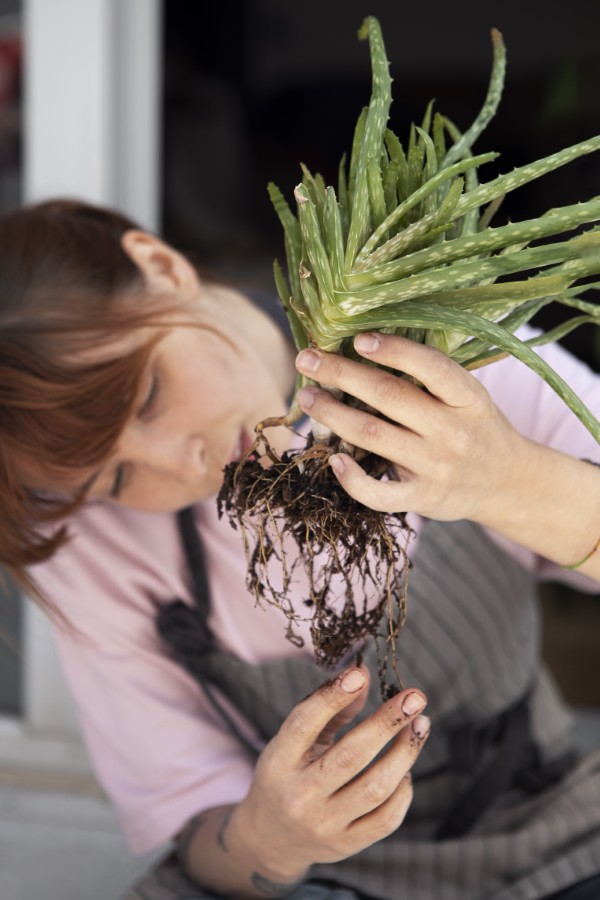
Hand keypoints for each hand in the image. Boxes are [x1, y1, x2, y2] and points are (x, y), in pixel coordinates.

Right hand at [229, 665, 428, 882]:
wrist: (271, 837)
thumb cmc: (288, 774)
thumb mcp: (295, 741)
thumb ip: (329, 709)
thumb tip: (364, 674)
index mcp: (278, 762)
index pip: (304, 724)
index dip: (332, 697)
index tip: (360, 674)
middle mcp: (299, 796)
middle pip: (350, 756)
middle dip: (388, 722)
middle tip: (415, 697)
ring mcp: (324, 825)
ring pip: (375, 787)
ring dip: (405, 752)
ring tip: (421, 726)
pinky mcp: (346, 845)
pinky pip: (386, 819)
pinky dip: (403, 790)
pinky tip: (406, 769)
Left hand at [295, 332, 525, 522]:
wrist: (507, 484)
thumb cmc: (476, 429)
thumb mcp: (469, 398)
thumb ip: (430, 379)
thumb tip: (364, 348)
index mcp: (469, 399)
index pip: (432, 368)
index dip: (393, 351)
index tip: (357, 339)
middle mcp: (454, 432)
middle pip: (388, 397)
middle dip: (341, 374)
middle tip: (306, 359)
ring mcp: (437, 468)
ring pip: (374, 436)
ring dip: (333, 414)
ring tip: (307, 396)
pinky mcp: (422, 498)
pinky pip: (379, 493)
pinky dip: (351, 478)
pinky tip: (332, 459)